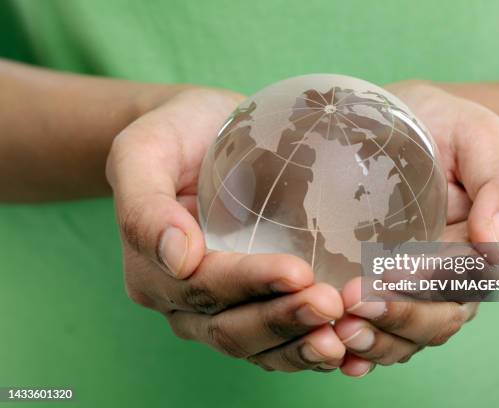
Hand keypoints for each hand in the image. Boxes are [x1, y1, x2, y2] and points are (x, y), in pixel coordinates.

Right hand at [106, 88, 344, 371]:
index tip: (298, 271)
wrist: (199, 137)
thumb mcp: (141, 151)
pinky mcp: (252, 306)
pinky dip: (308, 349)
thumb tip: (178, 260)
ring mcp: (218, 311)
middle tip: (331, 305)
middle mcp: (182, 302)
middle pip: (231, 328)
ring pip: (257, 346)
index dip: (249, 283)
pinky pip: (276, 343)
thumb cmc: (172, 137)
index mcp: (152, 270)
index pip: (202, 287)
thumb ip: (145, 205)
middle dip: (282, 320)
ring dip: (300, 345)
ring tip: (345, 336)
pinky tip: (346, 344)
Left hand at [334, 82, 498, 376]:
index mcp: (480, 249)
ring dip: (375, 341)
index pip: (462, 280)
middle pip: (436, 319)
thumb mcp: (485, 141)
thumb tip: (495, 241)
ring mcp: (416, 291)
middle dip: (397, 318)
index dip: (427, 282)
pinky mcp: (382, 292)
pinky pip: (378, 331)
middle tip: (351, 306)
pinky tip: (335, 353)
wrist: (414, 125)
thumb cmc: (452, 131)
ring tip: (338, 332)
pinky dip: (359, 350)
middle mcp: (452, 279)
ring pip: (406, 336)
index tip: (384, 276)